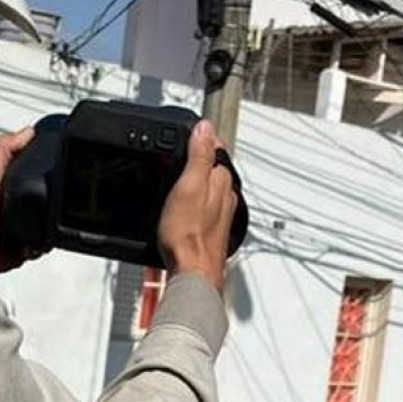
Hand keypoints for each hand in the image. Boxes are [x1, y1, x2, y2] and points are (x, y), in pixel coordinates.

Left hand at [0, 128, 42, 281]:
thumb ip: (3, 151)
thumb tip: (27, 131)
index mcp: (7, 183)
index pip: (33, 168)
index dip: (45, 164)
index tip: (58, 163)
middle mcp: (16, 203)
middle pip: (48, 195)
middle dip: (54, 199)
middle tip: (55, 200)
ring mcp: (22, 224)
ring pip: (50, 220)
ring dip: (51, 223)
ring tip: (43, 223)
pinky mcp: (27, 244)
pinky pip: (46, 242)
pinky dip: (45, 243)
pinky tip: (37, 240)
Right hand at [158, 120, 238, 292]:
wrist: (193, 273)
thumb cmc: (189, 236)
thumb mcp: (188, 186)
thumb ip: (199, 156)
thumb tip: (205, 128)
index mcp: (221, 181)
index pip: (216, 148)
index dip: (200, 138)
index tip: (187, 132)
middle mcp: (226, 196)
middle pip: (213, 167)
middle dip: (198, 158)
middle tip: (179, 151)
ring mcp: (219, 214)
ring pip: (209, 187)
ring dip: (195, 179)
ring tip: (177, 176)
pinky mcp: (210, 229)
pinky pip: (203, 206)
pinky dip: (193, 200)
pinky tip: (181, 206)